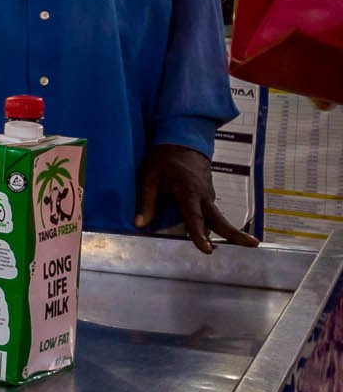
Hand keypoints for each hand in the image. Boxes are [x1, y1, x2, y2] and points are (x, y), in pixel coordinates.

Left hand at [135, 144, 258, 254]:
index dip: (199, 234)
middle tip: (252, 245)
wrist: (183, 142)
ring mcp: (209, 195)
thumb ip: (146, 201)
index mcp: (189, 190)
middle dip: (235, 234)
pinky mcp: (208, 197)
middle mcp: (204, 194)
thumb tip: (140, 224)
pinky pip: (212, 214)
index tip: (207, 249)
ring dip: (230, 232)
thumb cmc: (165, 159)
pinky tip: (220, 238)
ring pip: (218, 218)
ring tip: (245, 246)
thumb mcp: (149, 176)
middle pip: (219, 219)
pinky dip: (217, 226)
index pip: (195, 216)